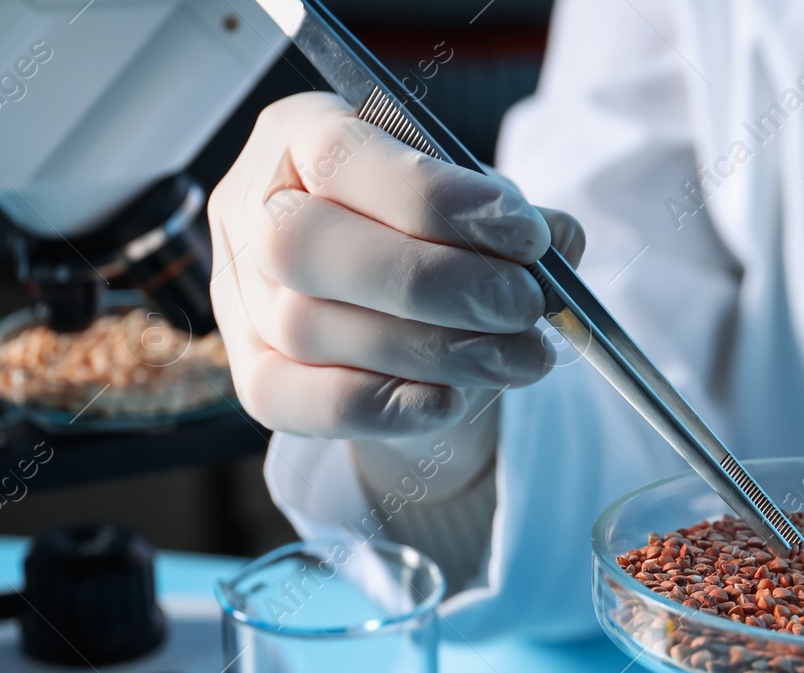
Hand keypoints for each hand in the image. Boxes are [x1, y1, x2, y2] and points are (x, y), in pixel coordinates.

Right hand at [208, 92, 584, 438]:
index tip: (526, 238)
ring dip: (433, 351)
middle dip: (434, 283)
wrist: (403, 314)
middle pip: (309, 247)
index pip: (344, 157)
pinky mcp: (251, 375)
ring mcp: (240, 297)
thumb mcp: (476, 207)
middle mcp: (251, 210)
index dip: (436, 201)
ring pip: (310, 329)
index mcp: (299, 135)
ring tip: (520, 358)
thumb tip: (562, 241)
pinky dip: (382, 406)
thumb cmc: (434, 237)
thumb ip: (514, 220)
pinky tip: (452, 401)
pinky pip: (297, 401)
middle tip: (524, 307)